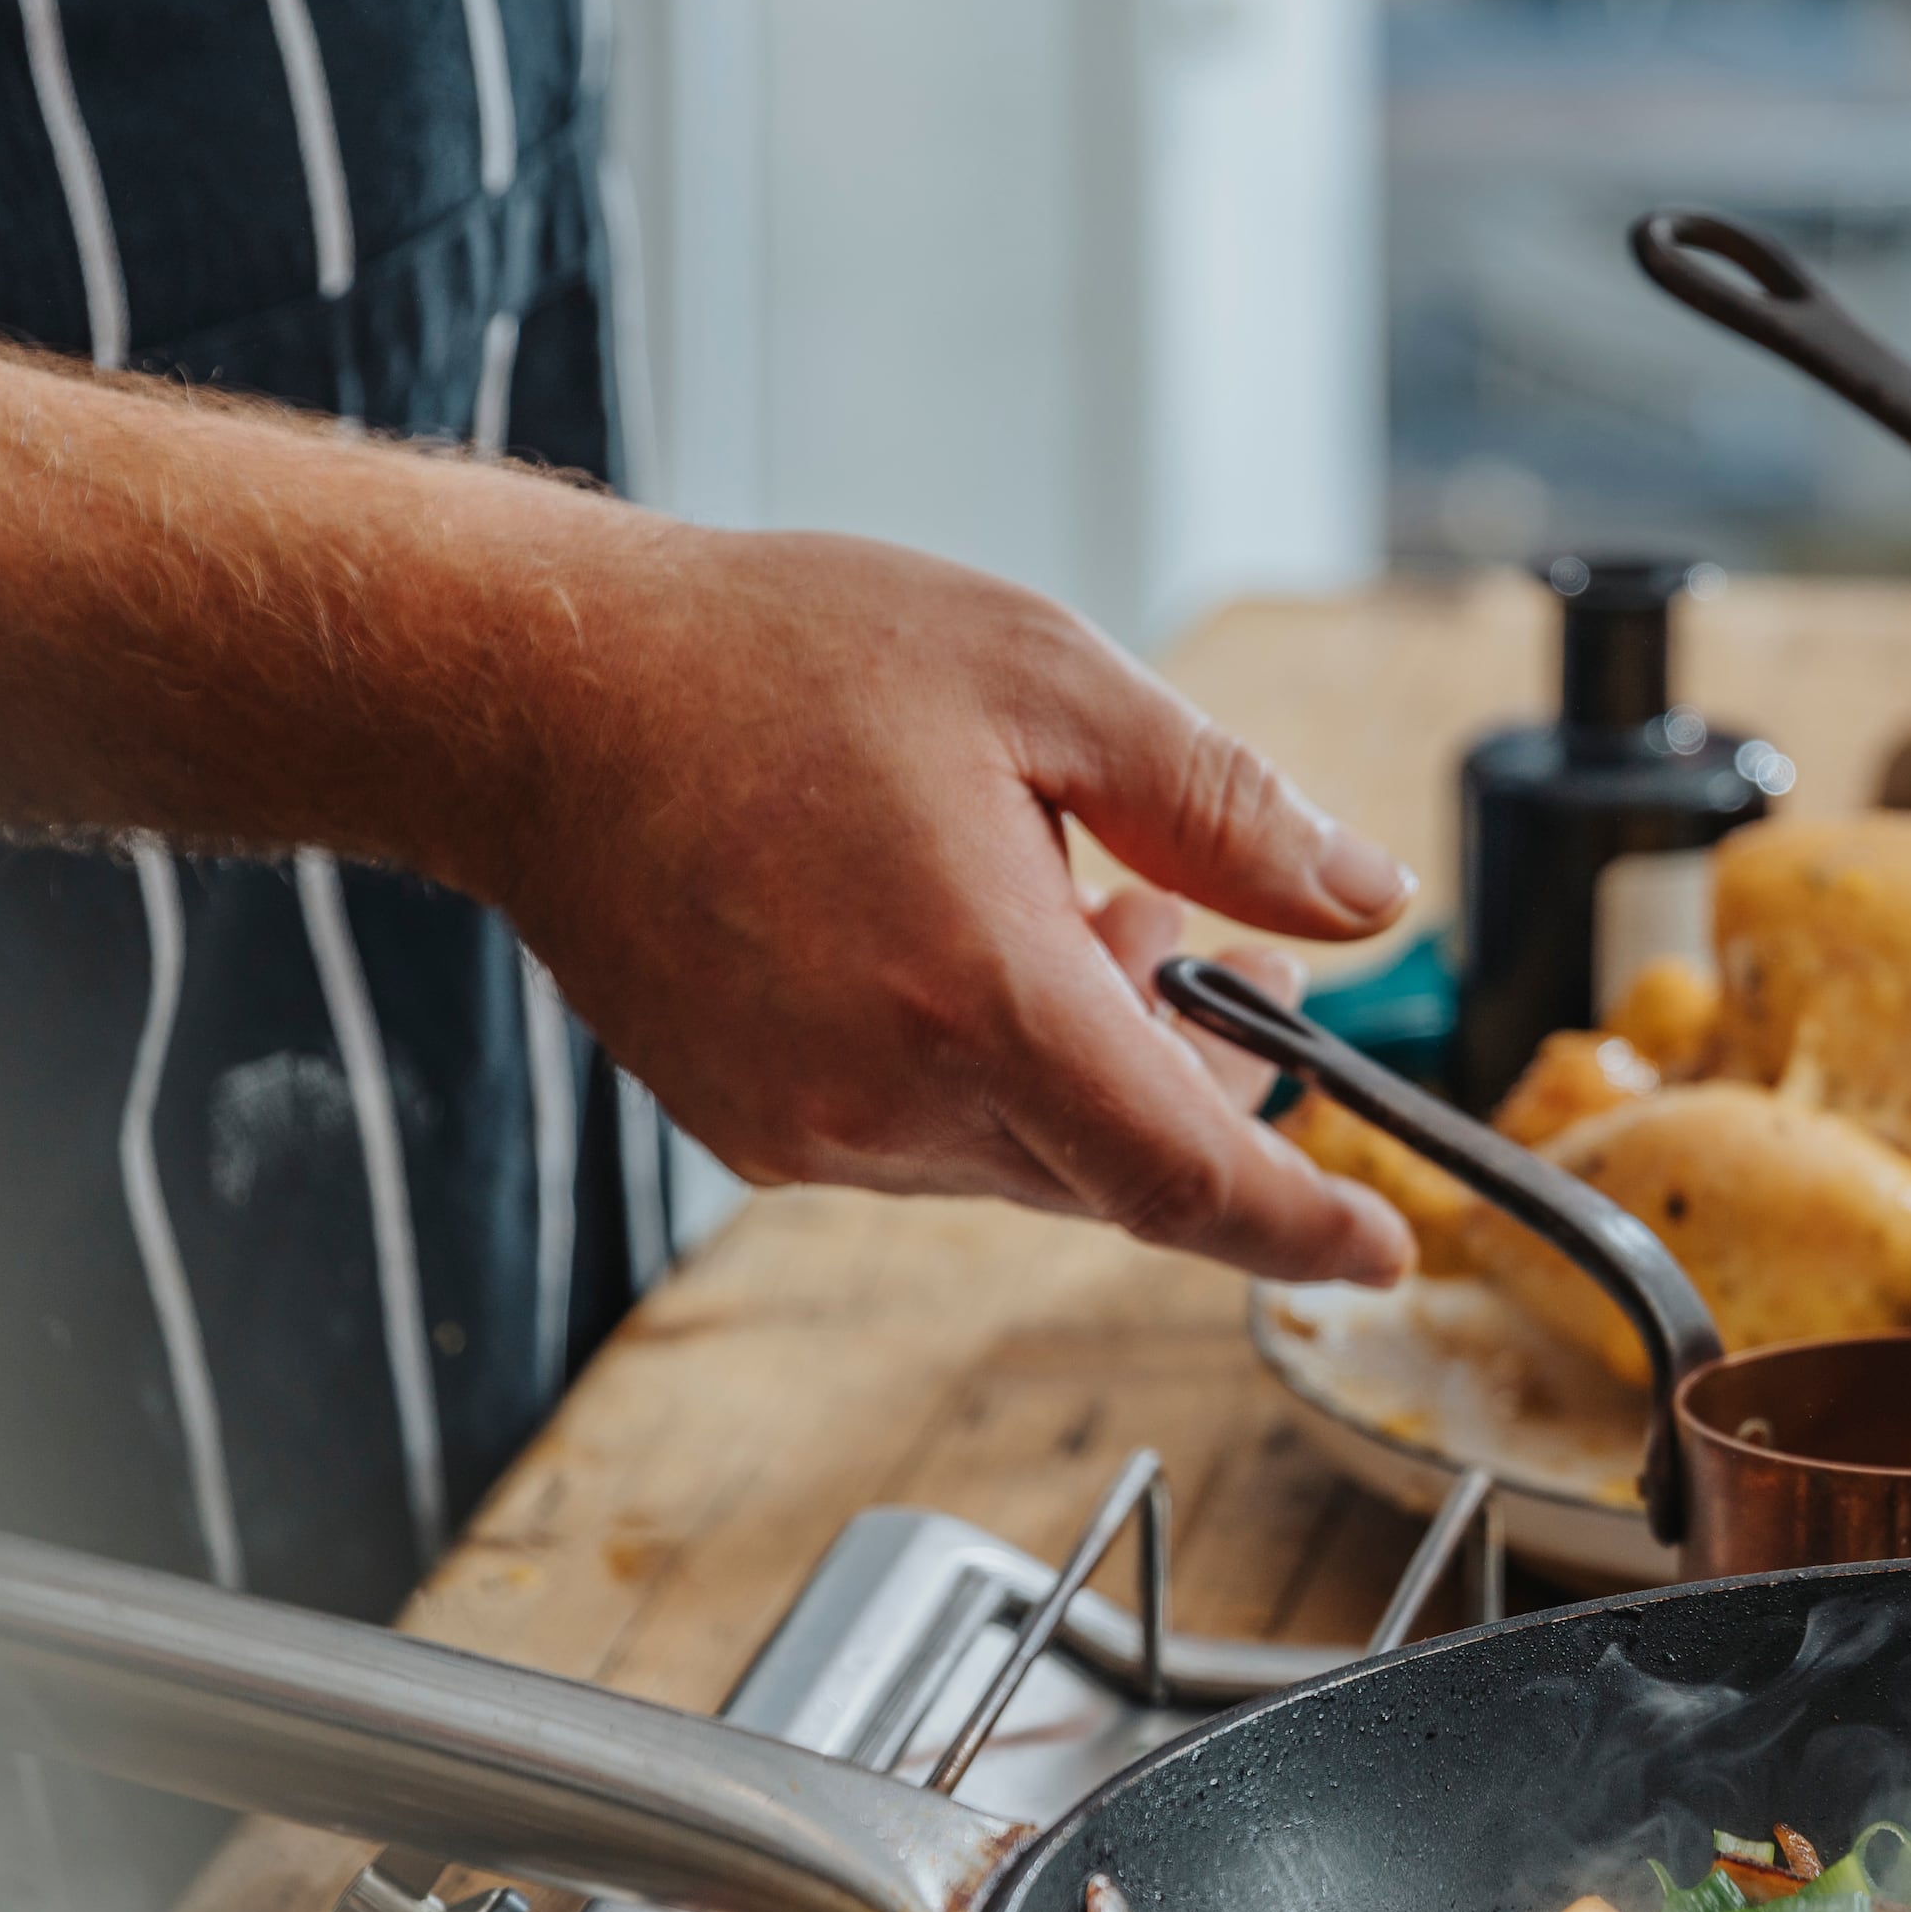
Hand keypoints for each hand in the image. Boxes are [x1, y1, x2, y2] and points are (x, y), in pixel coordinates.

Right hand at [483, 526, 1419, 1284]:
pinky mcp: (753, 1127)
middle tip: (1224, 948)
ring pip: (1025, 1152)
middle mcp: (885, 1098)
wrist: (529, 692)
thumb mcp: (1045, 680)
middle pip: (1117, 1165)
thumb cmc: (765, 662)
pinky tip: (963, 933)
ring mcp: (807, 1130)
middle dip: (1200, 1075)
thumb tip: (1363, 897)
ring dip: (1088, 1058)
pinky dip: (985, 1065)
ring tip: (1079, 897)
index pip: (1187, 1179)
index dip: (1300, 1226)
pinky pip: (925, 1136)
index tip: (1382, 1249)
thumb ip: (1224, 807)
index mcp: (976, 997)